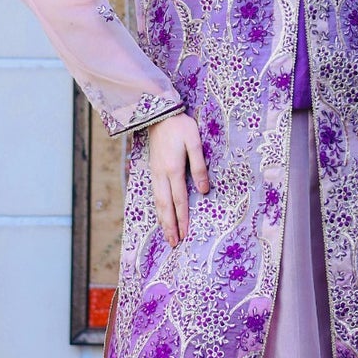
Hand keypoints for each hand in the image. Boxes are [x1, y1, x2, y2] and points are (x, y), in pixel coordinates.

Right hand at [146, 112, 207, 245]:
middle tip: (174, 244)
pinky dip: (158, 208)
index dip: (183, 218)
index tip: (186, 234)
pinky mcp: (153, 170)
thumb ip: (199, 166)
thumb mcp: (194, 142)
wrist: (158, 113)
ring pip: (157, 202)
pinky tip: (160, 215)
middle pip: (165, 206)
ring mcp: (155, 173)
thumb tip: (204, 189)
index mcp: (173, 169)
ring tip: (167, 235)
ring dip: (163, 220)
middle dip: (170, 226)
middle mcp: (161, 174)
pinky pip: (155, 194)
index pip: (179, 199)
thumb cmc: (180, 126)